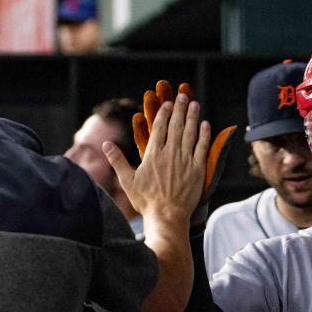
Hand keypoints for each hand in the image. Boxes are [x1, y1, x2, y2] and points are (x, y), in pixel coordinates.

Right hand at [105, 86, 210, 221]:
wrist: (167, 216)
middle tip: (183, 96)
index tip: (167, 104)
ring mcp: (185, 161)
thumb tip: (105, 145)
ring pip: (190, 133)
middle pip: (176, 126)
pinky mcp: (197, 170)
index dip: (164, 114)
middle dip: (180, 109)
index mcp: (153, 155)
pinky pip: (202, 148)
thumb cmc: (146, 201)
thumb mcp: (127, 180)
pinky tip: (206, 125)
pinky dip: (204, 135)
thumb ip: (117, 161)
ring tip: (194, 104)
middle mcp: (170, 154)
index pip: (159, 128)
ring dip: (192, 117)